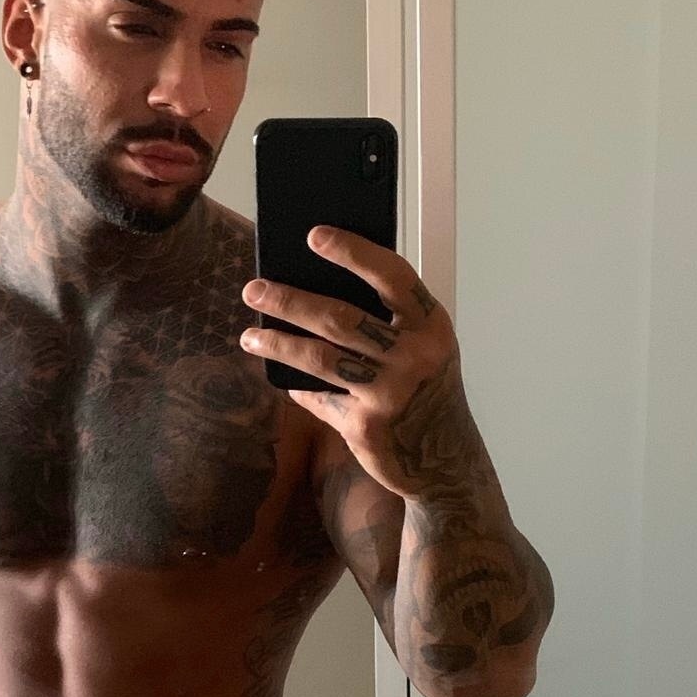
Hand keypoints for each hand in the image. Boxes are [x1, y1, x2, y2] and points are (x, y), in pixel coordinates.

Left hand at [239, 226, 467, 499]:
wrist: (446, 460)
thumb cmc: (427, 392)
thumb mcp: (425, 349)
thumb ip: (390, 321)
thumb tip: (317, 288)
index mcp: (430, 326)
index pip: (391, 276)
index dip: (353, 252)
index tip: (313, 236)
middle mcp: (414, 356)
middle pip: (340, 318)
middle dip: (289, 302)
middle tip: (254, 290)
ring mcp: (389, 393)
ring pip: (320, 359)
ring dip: (278, 345)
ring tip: (250, 337)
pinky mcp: (366, 426)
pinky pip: (319, 399)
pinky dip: (300, 389)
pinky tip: (283, 380)